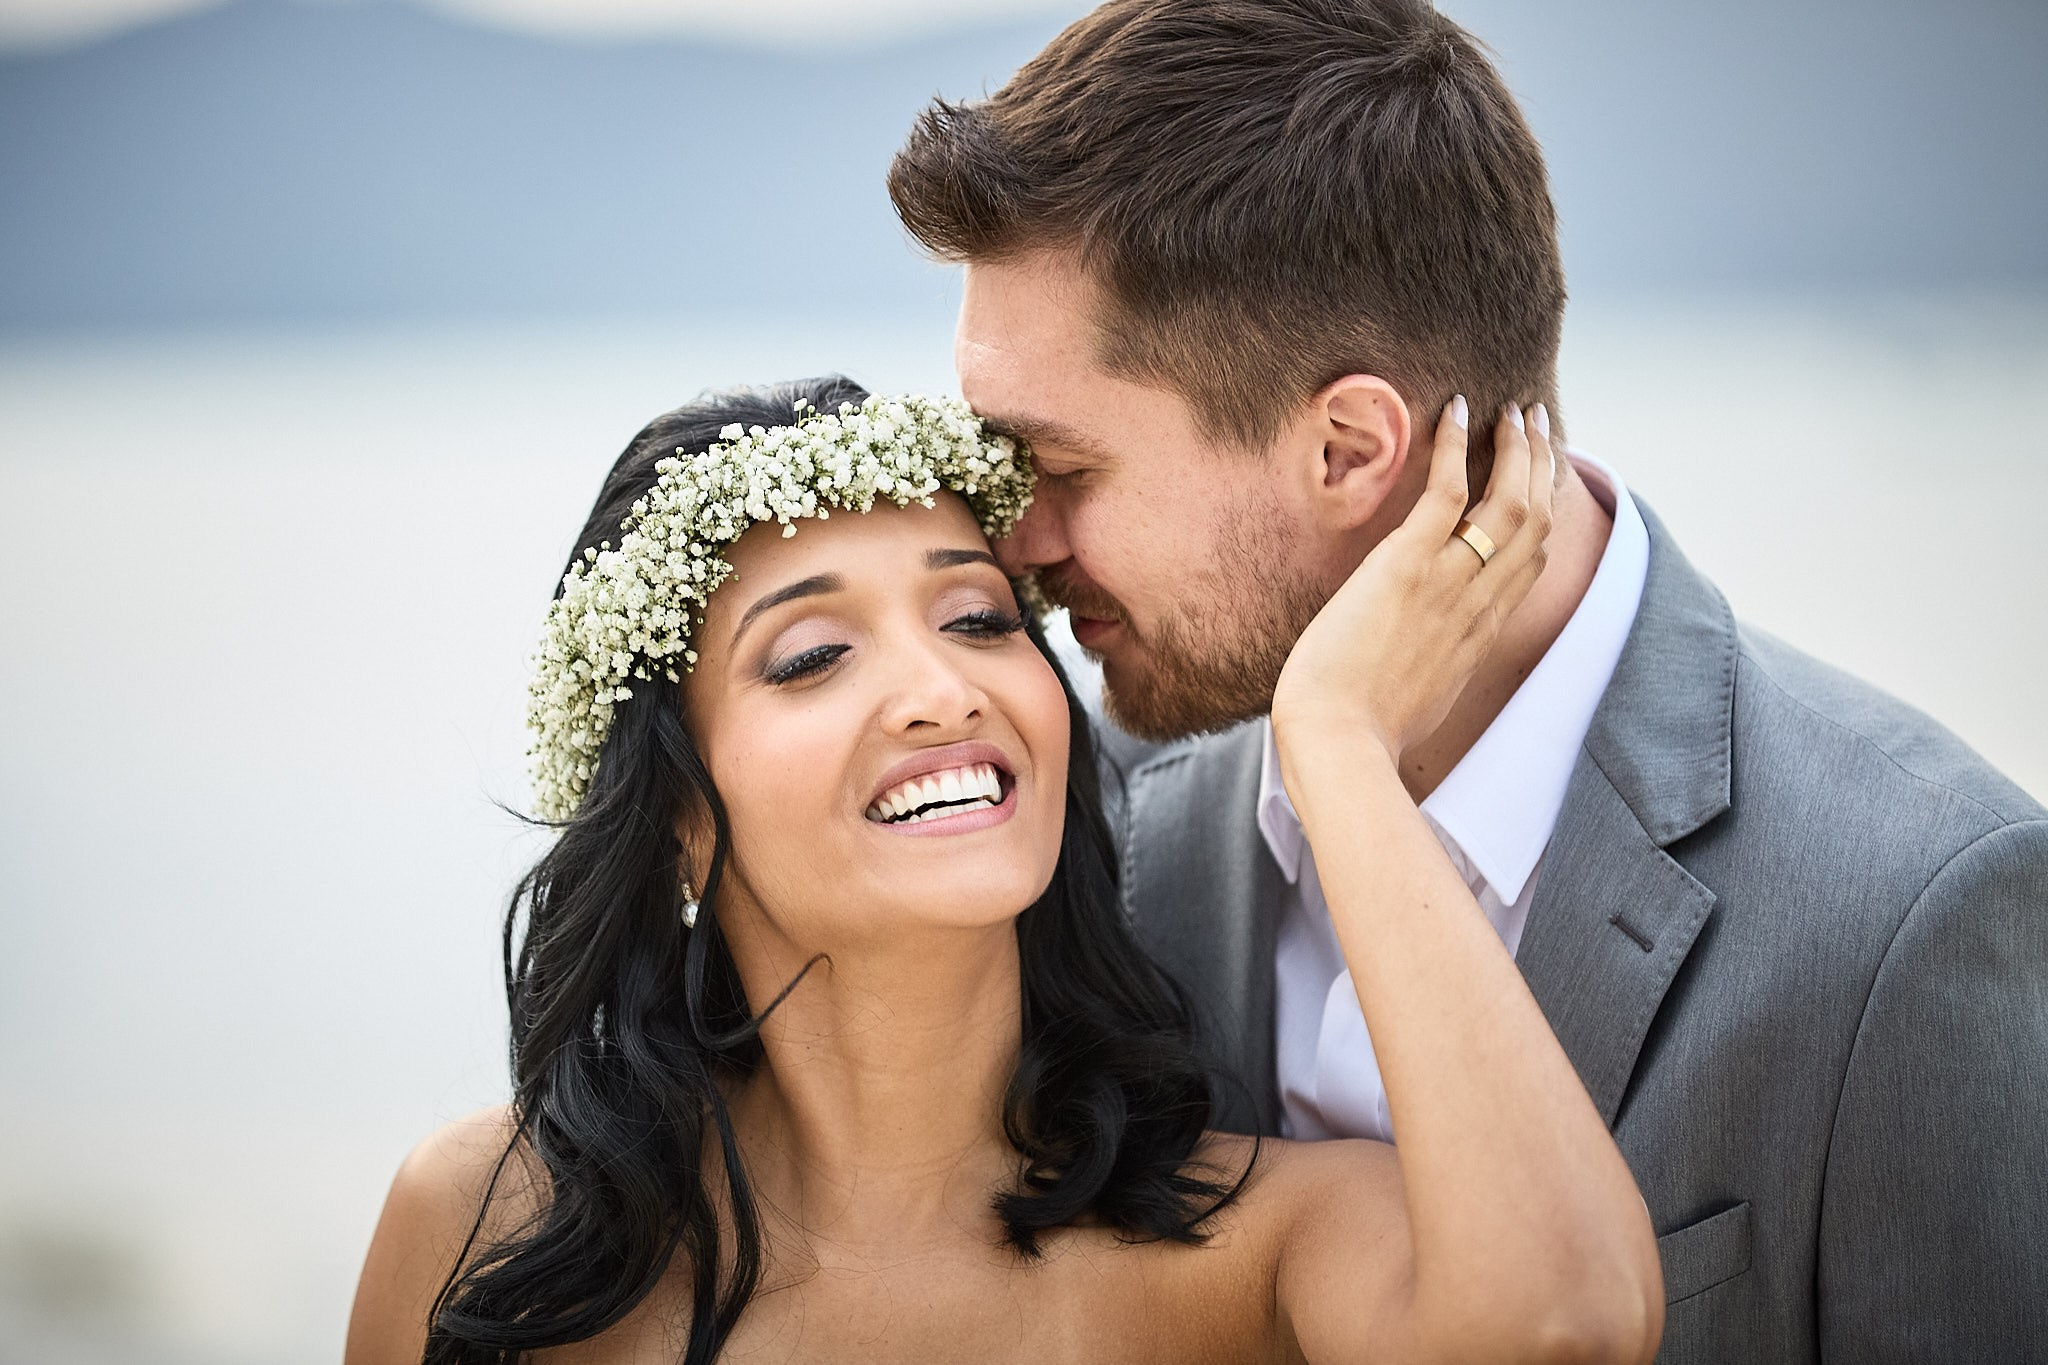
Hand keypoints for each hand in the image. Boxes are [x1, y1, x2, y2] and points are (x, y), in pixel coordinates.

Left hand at [1270, 397, 1557, 767]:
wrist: (1340, 742)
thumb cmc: (1364, 732)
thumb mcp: (1420, 701)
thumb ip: (1430, 670)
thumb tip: (1418, 662)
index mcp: (1482, 634)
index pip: (1533, 562)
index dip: (1544, 513)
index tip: (1542, 479)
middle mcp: (1479, 604)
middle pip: (1536, 522)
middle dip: (1543, 467)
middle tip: (1537, 426)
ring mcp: (1448, 582)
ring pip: (1510, 501)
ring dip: (1518, 448)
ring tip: (1514, 411)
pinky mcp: (1407, 566)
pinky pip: (1447, 492)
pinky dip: (1455, 446)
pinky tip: (1455, 409)